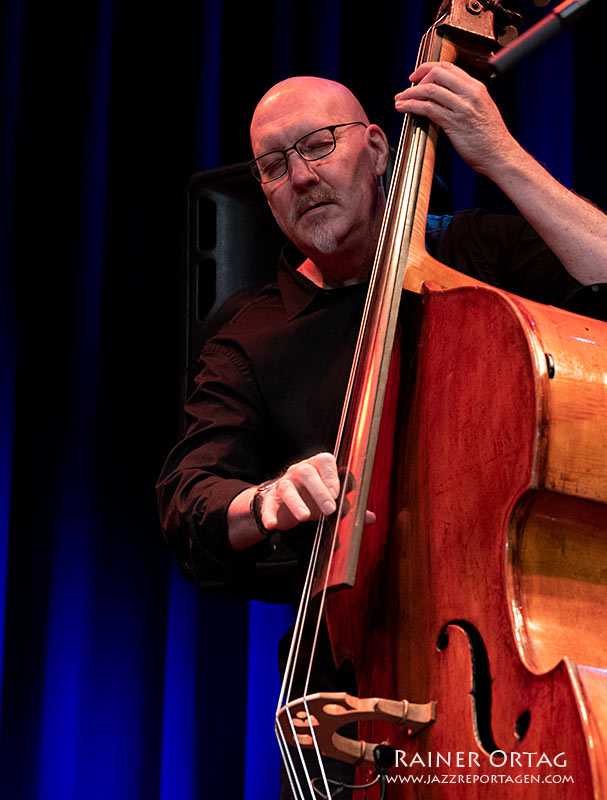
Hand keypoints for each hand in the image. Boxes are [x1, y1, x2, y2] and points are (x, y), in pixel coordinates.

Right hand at [260, 452, 376, 531]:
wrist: (282, 503)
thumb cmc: (312, 498)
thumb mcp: (331, 502)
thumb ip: (349, 507)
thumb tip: (372, 517)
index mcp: (317, 468)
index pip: (325, 461)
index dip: (332, 476)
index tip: (339, 493)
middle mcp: (299, 471)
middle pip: (307, 472)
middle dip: (319, 490)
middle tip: (330, 509)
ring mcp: (284, 484)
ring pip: (287, 487)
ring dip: (296, 502)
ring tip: (305, 517)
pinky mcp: (269, 499)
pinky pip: (268, 504)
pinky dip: (269, 514)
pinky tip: (272, 525)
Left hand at [394, 61, 515, 177]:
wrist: (501, 155)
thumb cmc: (491, 139)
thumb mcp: (482, 110)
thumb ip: (466, 100)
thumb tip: (444, 99)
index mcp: (477, 88)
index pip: (449, 67)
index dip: (428, 68)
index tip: (416, 76)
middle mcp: (470, 93)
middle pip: (437, 73)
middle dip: (417, 78)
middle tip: (405, 89)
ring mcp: (462, 108)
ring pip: (430, 90)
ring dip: (410, 94)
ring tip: (399, 100)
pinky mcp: (454, 123)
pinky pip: (428, 108)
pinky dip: (412, 106)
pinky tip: (403, 108)